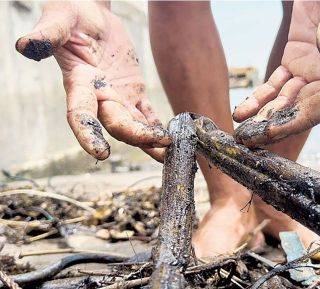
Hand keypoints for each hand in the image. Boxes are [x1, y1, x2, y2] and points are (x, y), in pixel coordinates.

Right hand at [15, 1, 169, 161]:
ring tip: (171, 152)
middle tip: (160, 143)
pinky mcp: (133, 91)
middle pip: (116, 124)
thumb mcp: (60, 19)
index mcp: (79, 83)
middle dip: (137, 136)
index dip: (88, 134)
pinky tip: (171, 138)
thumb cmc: (72, 15)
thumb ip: (48, 34)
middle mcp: (99, 96)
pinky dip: (158, 126)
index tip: (101, 153)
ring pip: (134, 125)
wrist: (92, 14)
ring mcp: (118, 96)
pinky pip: (146, 114)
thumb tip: (26, 45)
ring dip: (151, 139)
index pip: (81, 114)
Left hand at [233, 1, 319, 146]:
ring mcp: (311, 69)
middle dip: (276, 127)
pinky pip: (275, 85)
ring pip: (285, 101)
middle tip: (250, 140)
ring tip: (243, 132)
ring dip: (264, 118)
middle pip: (303, 109)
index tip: (274, 130)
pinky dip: (258, 99)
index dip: (300, 119)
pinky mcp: (293, 61)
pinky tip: (243, 111)